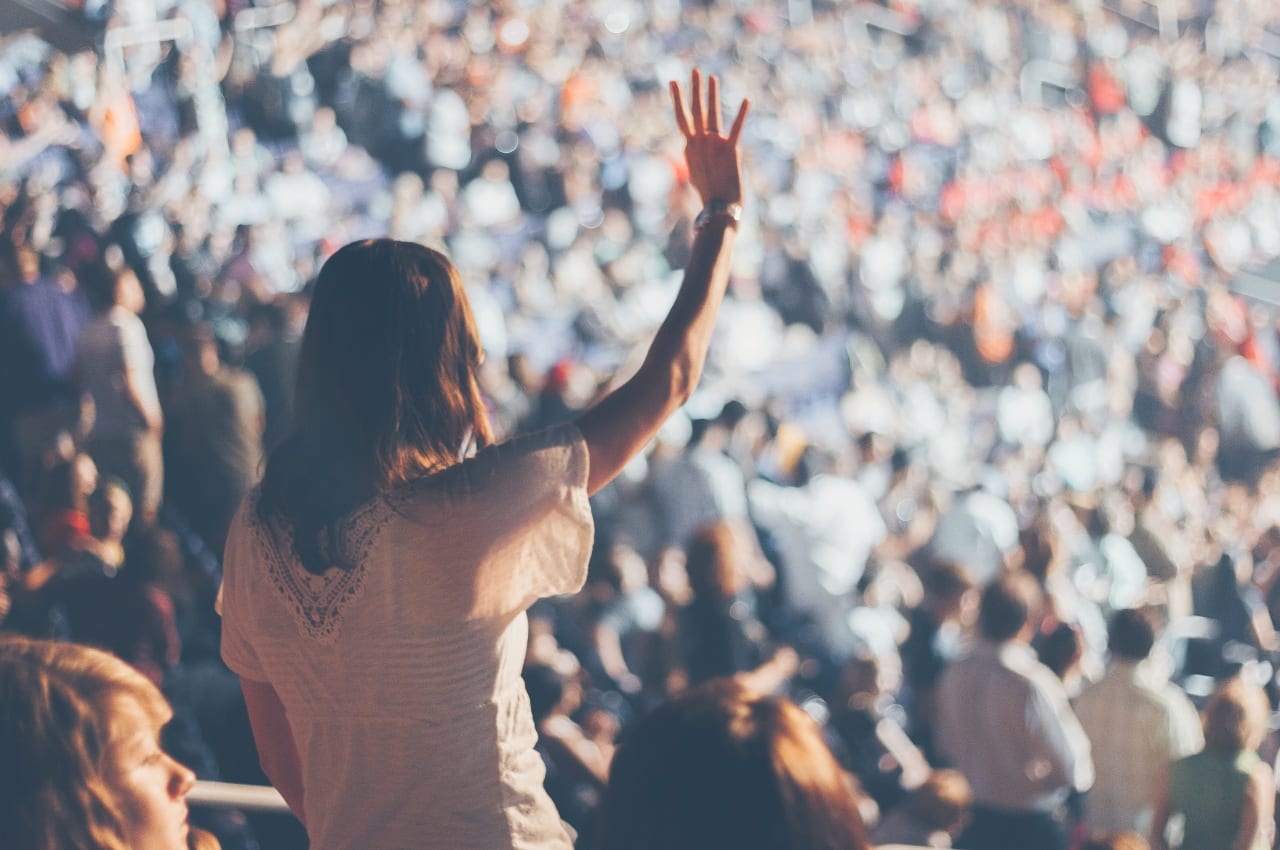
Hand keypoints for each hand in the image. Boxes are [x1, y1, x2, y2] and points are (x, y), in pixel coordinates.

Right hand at [670, 69, 748, 206]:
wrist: (719, 208)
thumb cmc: (710, 195)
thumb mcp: (696, 175)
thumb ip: (694, 160)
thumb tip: (690, 155)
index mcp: (689, 148)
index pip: (684, 120)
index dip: (679, 100)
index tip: (676, 84)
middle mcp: (698, 144)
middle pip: (692, 112)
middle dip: (692, 90)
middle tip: (693, 71)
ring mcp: (713, 146)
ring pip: (710, 114)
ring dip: (711, 95)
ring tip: (711, 77)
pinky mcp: (730, 151)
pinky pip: (736, 129)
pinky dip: (741, 115)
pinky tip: (746, 100)